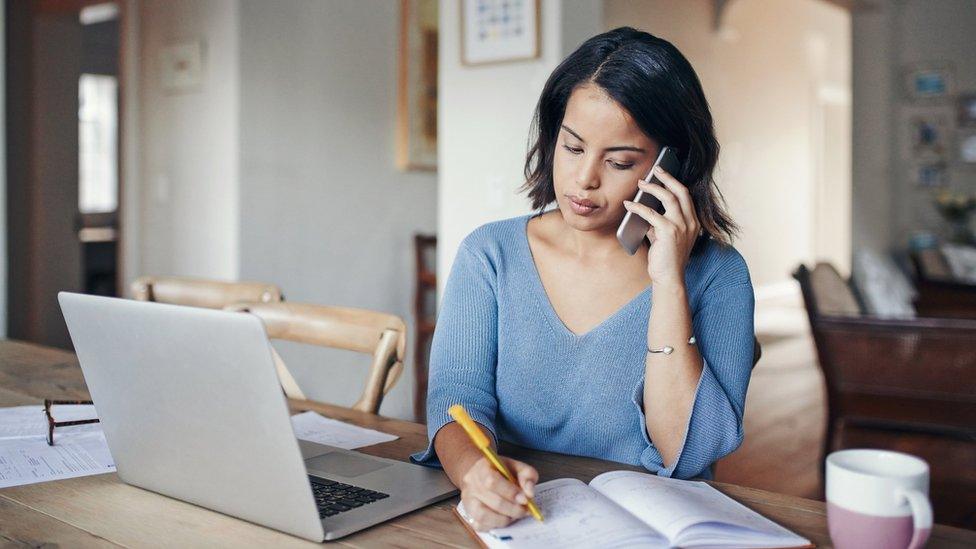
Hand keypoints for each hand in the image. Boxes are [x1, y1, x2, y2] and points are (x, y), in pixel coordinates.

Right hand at [459, 455, 537, 530]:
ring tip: (514, 515)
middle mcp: (471, 484)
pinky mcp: (468, 513)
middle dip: (513, 509)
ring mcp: (467, 500)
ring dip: (504, 519)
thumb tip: (529, 493)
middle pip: (493, 501)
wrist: (482, 474)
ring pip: (484, 516)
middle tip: (525, 511)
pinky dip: (494, 525)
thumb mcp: (517, 467)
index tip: (525, 499)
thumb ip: (527, 476)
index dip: (510, 492)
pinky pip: (479, 525)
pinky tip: (503, 519)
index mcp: (482, 468)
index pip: (492, 481)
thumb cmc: (501, 471)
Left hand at [623, 166, 699, 285]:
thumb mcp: (665, 237)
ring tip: (640, 184)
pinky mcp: (669, 232)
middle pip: (681, 191)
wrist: (669, 278)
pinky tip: (629, 205)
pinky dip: (638, 207)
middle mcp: (691, 222)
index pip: (686, 196)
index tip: (663, 173)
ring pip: (669, 198)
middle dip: (667, 178)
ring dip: (653, 188)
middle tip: (655, 169)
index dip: (674, 183)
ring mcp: (682, 226)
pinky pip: (652, 213)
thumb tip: (645, 209)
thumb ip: (659, 223)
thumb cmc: (665, 259)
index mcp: (693, 222)